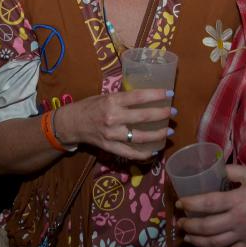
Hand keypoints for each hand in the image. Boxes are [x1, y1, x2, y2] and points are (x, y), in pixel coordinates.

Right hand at [54, 89, 175, 160]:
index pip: (139, 97)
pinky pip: (130, 153)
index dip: (156, 94)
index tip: (169, 93)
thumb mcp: (106, 96)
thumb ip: (124, 98)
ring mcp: (112, 134)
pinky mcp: (110, 147)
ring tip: (169, 131)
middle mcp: (113, 118)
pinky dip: (144, 153)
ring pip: (140, 137)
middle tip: (173, 111)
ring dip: (157, 134)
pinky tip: (155, 150)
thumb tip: (146, 96)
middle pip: (143, 116)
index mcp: (112, 101)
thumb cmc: (90, 106)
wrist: (72, 124)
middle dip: (162, 114)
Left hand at [177, 165, 245, 246]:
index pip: (207, 204)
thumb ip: (231, 171)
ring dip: (198, 242)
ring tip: (188, 238)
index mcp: (237, 200)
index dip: (190, 204)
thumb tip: (213, 167)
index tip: (179, 204)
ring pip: (215, 243)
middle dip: (189, 226)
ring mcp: (244, 235)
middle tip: (180, 224)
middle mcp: (238, 220)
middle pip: (207, 227)